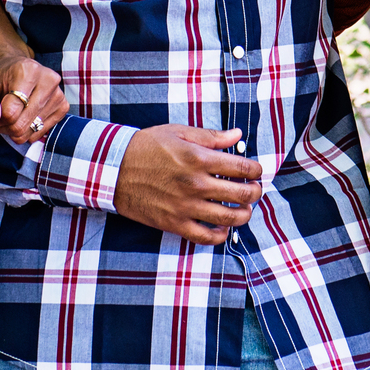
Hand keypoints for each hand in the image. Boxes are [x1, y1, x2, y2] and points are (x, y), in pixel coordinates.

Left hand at [0, 54, 68, 142]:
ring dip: (15, 131)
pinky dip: (29, 130)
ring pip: (31, 131)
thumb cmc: (0, 76)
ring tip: (11, 115)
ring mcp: (59, 94)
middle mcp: (48, 80)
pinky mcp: (63, 106)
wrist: (17, 67)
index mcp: (28, 71)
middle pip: (20, 125)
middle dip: (4, 127)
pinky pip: (41, 132)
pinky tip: (24, 117)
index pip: (10, 113)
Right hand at [113, 125, 264, 246]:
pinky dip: (220, 235)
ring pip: (229, 218)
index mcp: (199, 158)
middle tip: (255, 190)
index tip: (256, 171)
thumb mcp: (178, 133)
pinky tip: (224, 227)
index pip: (242, 167)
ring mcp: (185, 206)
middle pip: (241, 194)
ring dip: (244, 214)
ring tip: (245, 209)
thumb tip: (237, 135)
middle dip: (255, 192)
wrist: (113, 169)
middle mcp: (195, 184)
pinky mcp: (174, 223)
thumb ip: (211, 136)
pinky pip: (205, 237)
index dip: (255, 170)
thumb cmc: (146, 147)